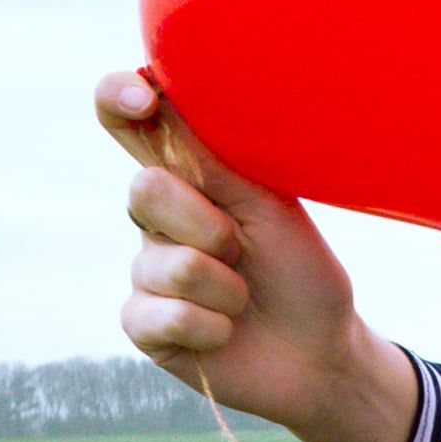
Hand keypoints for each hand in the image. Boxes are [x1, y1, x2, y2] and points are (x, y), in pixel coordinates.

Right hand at [99, 72, 418, 441]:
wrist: (321, 350)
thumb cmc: (299, 270)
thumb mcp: (269, 204)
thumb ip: (216, 157)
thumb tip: (165, 91)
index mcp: (185, 174)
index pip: (129, 120)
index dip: (119, 98)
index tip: (142, 96)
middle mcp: (156, 216)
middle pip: (145, 190)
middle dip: (209, 224)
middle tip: (244, 248)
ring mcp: (145, 270)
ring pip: (168, 264)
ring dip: (224, 286)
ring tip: (245, 296)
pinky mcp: (143, 324)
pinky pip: (163, 315)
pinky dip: (211, 326)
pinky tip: (227, 331)